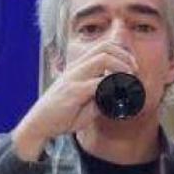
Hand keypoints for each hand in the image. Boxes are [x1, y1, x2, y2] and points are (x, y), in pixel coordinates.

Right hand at [10, 42, 139, 160]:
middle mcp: (76, 68)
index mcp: (79, 68)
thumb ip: (101, 97)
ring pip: (103, 59)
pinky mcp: (73, 91)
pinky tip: (118, 97)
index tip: (132, 68)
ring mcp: (74, 78)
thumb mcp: (87, 104)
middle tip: (134, 72)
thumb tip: (119, 96)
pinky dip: (113, 87)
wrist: (39, 125)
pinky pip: (98, 83)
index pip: (103, 47)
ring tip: (129, 81)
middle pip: (105, 47)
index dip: (121, 53)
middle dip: (125, 57)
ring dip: (121, 67)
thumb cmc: (62, 115)